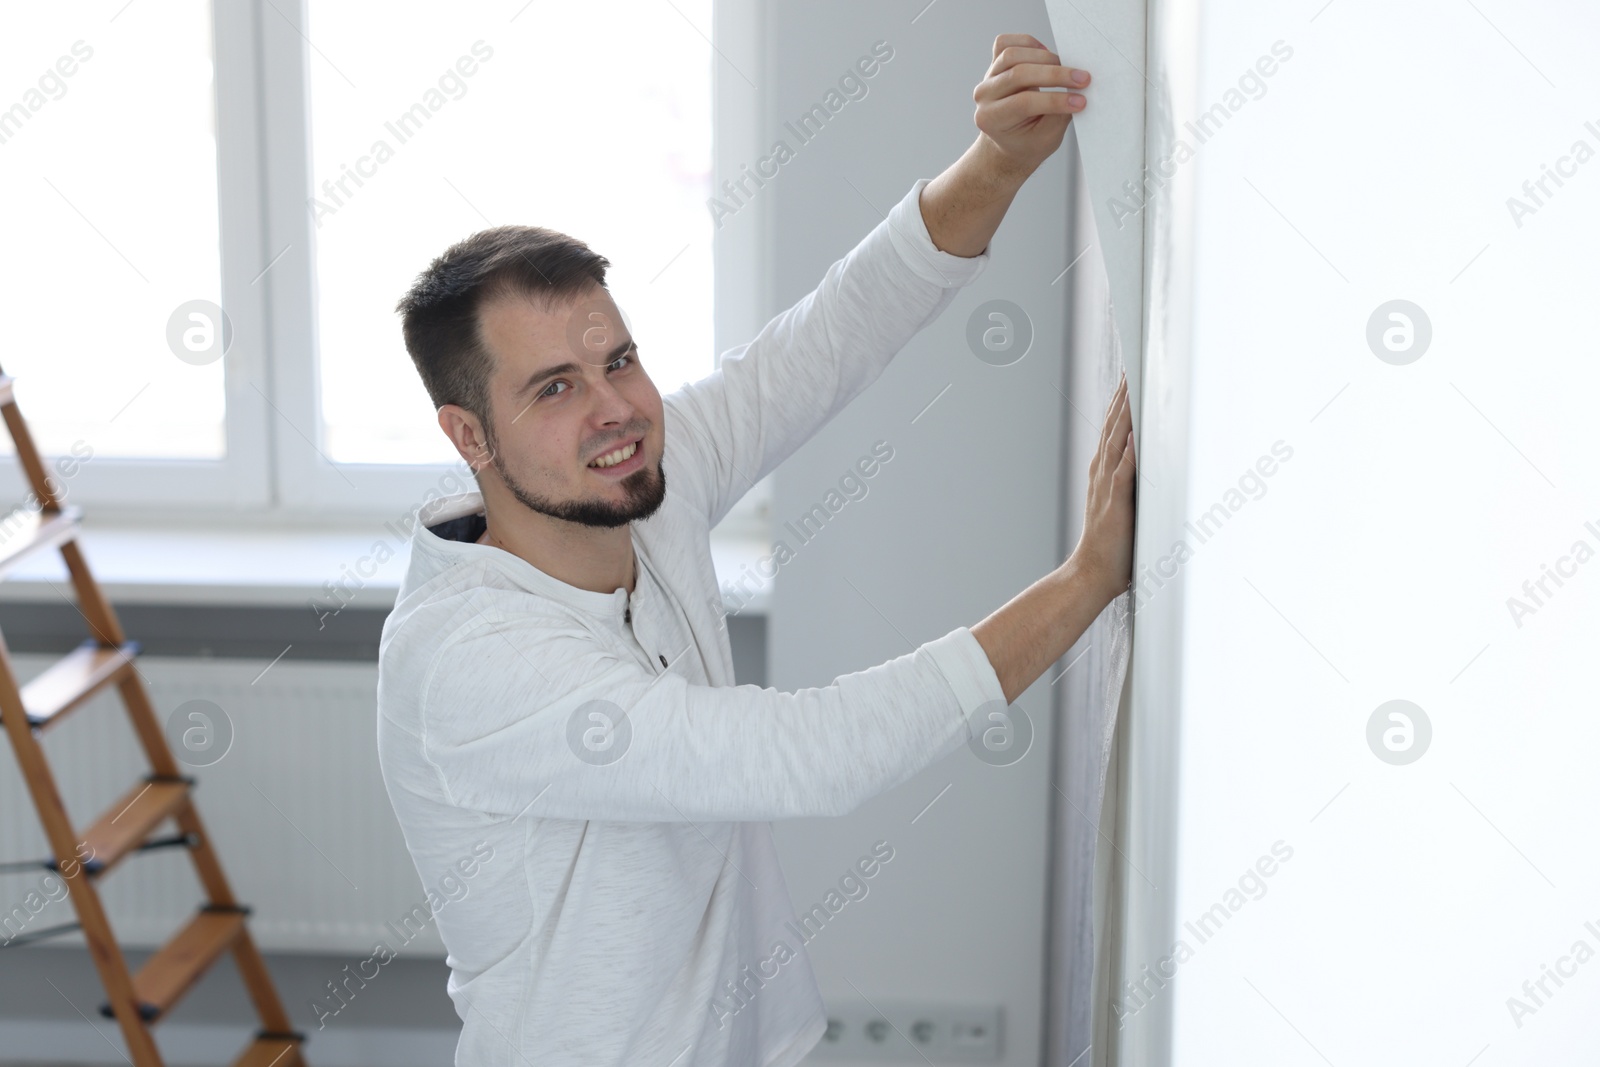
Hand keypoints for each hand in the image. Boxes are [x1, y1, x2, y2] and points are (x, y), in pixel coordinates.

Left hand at [972, 34, 1089, 178]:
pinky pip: (1005, 42)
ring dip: (1045, 58)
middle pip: (1019, 74)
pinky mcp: (994, 62)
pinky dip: (1028, 43)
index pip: (1023, 103)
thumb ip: (1060, 114)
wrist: (1011, 138)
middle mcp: (984, 96)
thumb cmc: (1029, 140)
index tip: (1080, 101)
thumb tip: (1079, 90)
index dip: (1055, 100)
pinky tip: (1045, 54)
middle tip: (1082, 80)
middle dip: (1055, 75)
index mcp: (990, 119)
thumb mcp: (1047, 138)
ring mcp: (987, 76)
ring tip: (1065, 68)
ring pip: (1012, 54)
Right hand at [1072, 372, 1135, 602]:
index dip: (1121, 403)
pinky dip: (1128, 454)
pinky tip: (1134, 435)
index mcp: (1104, 473)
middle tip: (1131, 368)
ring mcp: (1106, 487)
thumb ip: (1132, 482)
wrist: (1092, 573)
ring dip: (1125, 416)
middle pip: (1113, 428)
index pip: (1114, 430)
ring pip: (1116, 443)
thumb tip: (1151, 462)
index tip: (1129, 377)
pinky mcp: (1115, 504)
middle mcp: (1102, 474)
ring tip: (1132, 388)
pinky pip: (1122, 474)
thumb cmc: (1112, 545)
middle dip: (1123, 398)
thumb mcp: (1123, 505)